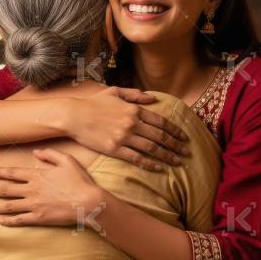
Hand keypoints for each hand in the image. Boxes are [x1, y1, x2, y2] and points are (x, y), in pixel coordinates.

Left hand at [0, 148, 105, 227]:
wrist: (87, 202)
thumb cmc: (79, 181)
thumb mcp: (67, 161)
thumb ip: (50, 155)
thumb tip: (35, 152)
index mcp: (37, 175)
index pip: (13, 173)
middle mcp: (32, 190)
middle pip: (6, 190)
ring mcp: (34, 205)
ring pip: (9, 206)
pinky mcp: (39, 218)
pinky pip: (20, 220)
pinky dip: (8, 221)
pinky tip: (0, 221)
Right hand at [60, 86, 189, 171]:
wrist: (73, 116)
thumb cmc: (93, 103)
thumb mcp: (115, 92)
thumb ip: (134, 94)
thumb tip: (153, 98)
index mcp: (134, 109)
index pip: (161, 121)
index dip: (175, 130)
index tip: (184, 137)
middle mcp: (132, 123)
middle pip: (160, 137)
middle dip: (176, 145)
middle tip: (187, 152)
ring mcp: (124, 137)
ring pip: (152, 149)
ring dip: (168, 156)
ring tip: (177, 162)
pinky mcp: (114, 149)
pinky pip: (137, 158)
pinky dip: (150, 164)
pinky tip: (159, 168)